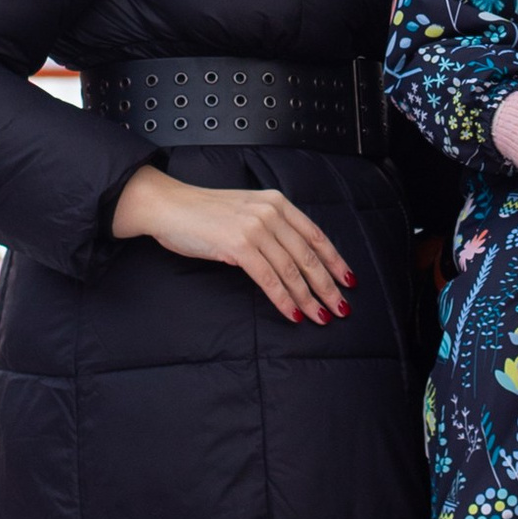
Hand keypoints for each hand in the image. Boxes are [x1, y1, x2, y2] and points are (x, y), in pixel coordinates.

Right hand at [111, 163, 352, 324]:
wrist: (169, 206)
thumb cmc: (202, 213)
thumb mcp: (245, 211)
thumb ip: (270, 227)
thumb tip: (290, 259)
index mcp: (276, 202)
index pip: (315, 235)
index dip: (335, 260)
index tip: (348, 280)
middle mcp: (271, 212)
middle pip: (309, 255)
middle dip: (328, 285)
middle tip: (342, 307)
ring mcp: (255, 228)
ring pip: (292, 270)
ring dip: (309, 297)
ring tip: (321, 316)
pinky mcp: (239, 246)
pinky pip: (268, 279)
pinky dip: (284, 300)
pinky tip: (293, 314)